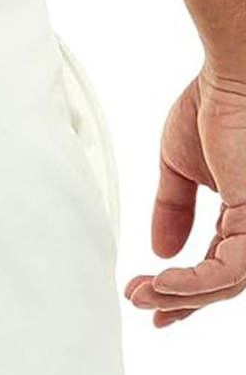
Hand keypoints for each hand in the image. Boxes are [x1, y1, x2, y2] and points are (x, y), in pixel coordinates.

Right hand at [126, 68, 245, 326]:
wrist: (239, 72)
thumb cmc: (220, 102)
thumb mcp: (181, 168)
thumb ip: (173, 210)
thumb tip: (161, 250)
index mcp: (244, 212)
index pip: (217, 265)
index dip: (182, 288)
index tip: (146, 296)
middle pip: (222, 282)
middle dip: (177, 299)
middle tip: (139, 302)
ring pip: (226, 284)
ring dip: (178, 296)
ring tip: (141, 294)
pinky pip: (229, 271)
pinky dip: (192, 283)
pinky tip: (161, 282)